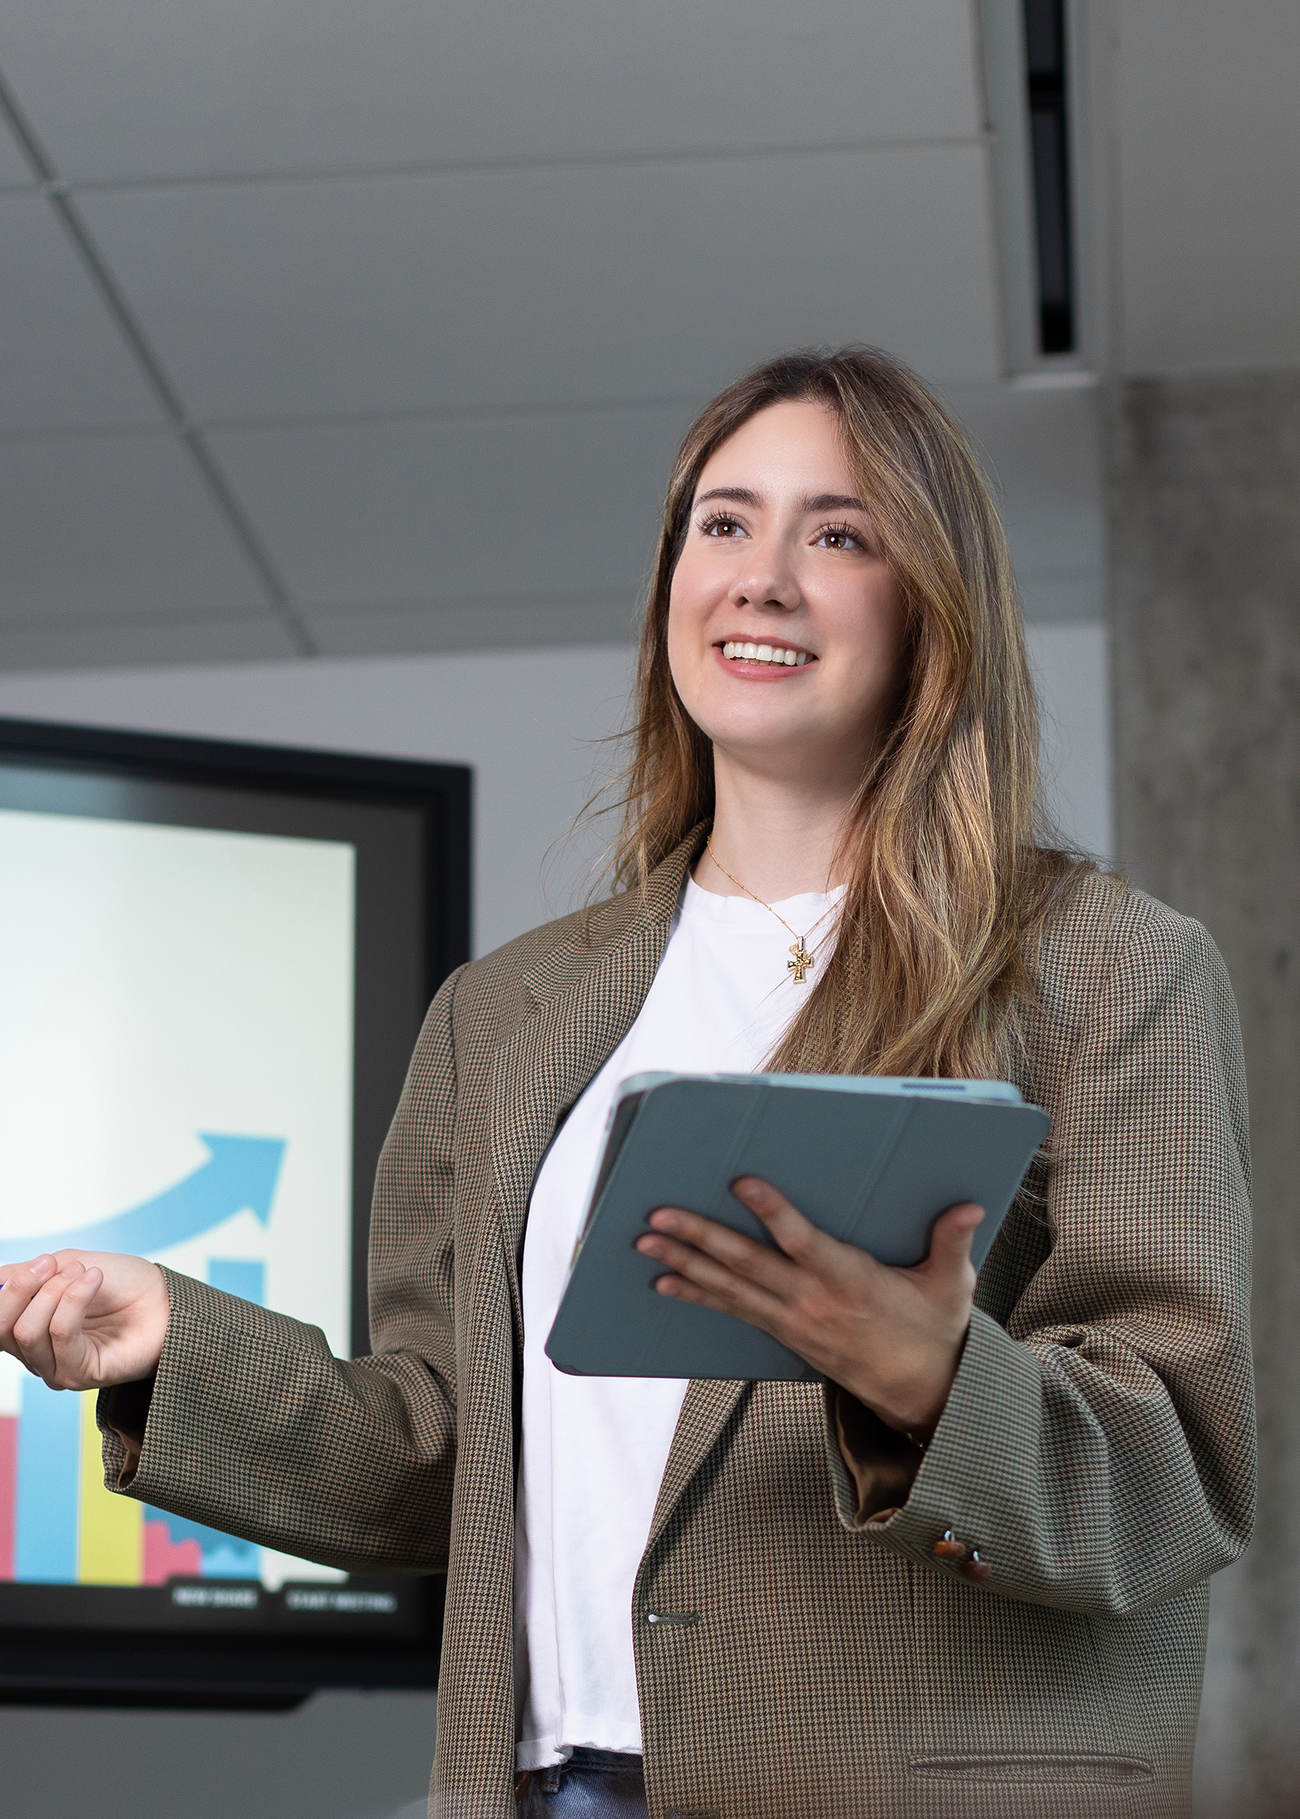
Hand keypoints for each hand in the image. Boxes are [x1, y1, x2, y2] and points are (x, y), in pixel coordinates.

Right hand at [0, 1251, 169, 1389]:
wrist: (165, 1297)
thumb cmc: (120, 1283)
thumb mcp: (65, 1264)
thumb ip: (26, 1274)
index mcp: (28, 1326)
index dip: (7, 1289)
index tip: (38, 1262)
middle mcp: (36, 1352)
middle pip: (1, 1327)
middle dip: (22, 1287)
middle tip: (53, 1262)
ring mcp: (55, 1367)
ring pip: (27, 1331)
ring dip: (57, 1290)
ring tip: (86, 1272)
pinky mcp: (78, 1375)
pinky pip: (60, 1335)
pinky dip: (74, 1300)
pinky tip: (93, 1281)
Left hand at [634, 1177, 983, 1434]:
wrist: (920, 1393)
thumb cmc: (934, 1331)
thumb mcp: (951, 1287)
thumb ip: (952, 1242)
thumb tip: (970, 1205)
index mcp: (851, 1281)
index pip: (804, 1242)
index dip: (772, 1212)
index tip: (741, 1182)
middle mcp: (813, 1302)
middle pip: (748, 1265)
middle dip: (700, 1238)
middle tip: (658, 1215)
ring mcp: (793, 1321)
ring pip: (731, 1288)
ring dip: (685, 1264)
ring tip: (647, 1243)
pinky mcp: (784, 1334)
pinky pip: (733, 1312)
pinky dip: (697, 1296)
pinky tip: (664, 1283)